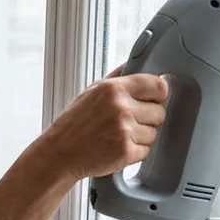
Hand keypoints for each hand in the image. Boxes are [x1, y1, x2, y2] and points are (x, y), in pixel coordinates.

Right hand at [39, 72, 168, 180]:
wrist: (59, 154)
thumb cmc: (73, 124)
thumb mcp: (91, 91)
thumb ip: (117, 78)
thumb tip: (135, 65)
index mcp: (113, 88)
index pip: (158, 85)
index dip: (157, 95)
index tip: (152, 99)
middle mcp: (121, 107)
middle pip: (159, 112)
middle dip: (147, 119)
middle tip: (126, 122)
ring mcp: (125, 130)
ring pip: (153, 133)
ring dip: (140, 137)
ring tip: (117, 136)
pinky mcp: (126, 151)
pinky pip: (145, 151)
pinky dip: (134, 153)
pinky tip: (116, 147)